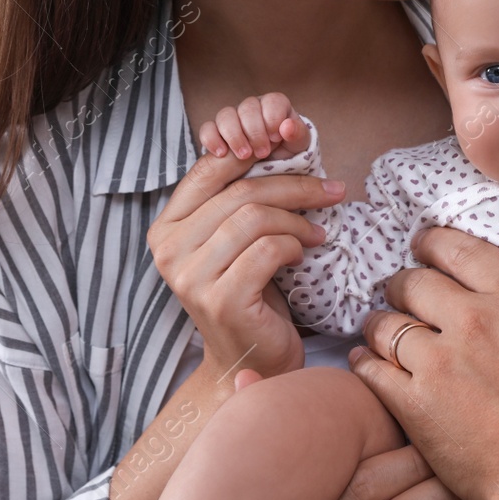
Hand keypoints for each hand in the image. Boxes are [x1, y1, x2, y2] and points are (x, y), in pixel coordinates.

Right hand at [147, 150, 344, 378]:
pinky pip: (266, 250)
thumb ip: (240, 198)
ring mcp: (190, 277)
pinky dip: (292, 247)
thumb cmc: (251, 292)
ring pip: (254, 218)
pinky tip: (300, 258)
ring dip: (297, 221)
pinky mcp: (219, 300)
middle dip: (295, 186)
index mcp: (166, 227)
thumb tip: (282, 139)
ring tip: (316, 234)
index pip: (208, 170)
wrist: (252, 360)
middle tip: (332, 191)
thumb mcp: (237, 239)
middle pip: (239, 192)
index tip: (297, 151)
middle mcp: (168, 250)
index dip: (255, 152)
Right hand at [200, 92, 310, 159]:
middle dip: (254, 131)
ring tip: (243, 156)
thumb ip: (297, 134)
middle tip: (262, 153)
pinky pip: (207, 128)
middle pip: (248, 108)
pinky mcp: (215, 132)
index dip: (273, 118)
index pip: (272, 101)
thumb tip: (288, 126)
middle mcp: (252, 108)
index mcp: (275, 106)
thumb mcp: (298, 146)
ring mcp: (232, 118)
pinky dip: (212, 140)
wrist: (271, 169)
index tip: (276, 138)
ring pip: (225, 115)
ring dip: (234, 136)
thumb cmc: (287, 152)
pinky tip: (221, 154)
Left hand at [350, 228, 498, 499]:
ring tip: (383, 333)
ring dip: (380, 324)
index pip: (456, 247)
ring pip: (385, 322)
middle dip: (402, 285)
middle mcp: (476, 319)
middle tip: (402, 296)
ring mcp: (441, 361)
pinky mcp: (415, 404)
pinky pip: (371, 368)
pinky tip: (370, 366)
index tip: (423, 248)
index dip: (431, 243)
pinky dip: (366, 363)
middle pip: (412, 281)